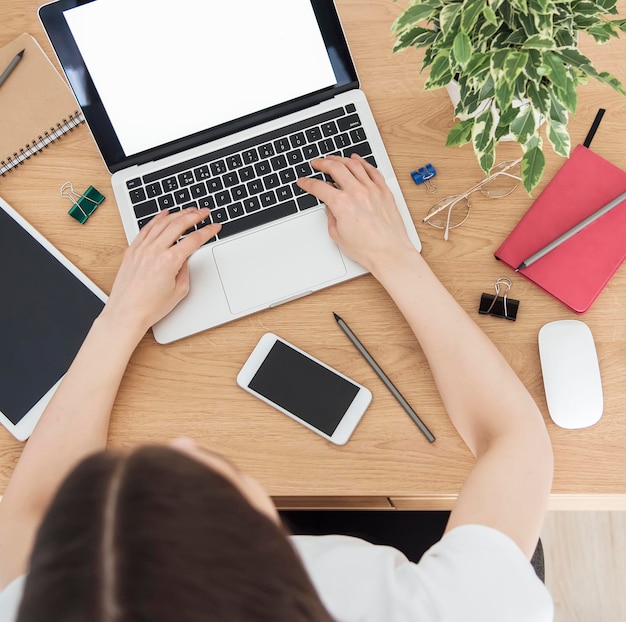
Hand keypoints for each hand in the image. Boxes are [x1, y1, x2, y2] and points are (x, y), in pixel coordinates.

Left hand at [102, 208, 220, 336]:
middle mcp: (154, 251)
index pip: (194, 240)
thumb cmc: (150, 307)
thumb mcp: (179, 291)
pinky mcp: (132, 251)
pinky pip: (146, 229)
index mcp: (169, 261)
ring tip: (188, 210)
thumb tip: (185, 258)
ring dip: (178, 214)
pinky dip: (156, 219)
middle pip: (178, 225)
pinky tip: (164, 214)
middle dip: (194, 216)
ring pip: (162, 223)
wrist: (126, 313)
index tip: (215, 226)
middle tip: (204, 212)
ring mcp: (141, 249)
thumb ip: (185, 270)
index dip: (207, 231)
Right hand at [296, 154, 414, 273]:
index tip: (303, 181)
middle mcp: (357, 193)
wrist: (390, 253)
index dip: (307, 183)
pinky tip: (357, 160)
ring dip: (340, 159)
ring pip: (354, 165)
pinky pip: (372, 170)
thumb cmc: (367, 249)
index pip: (319, 187)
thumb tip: (330, 207)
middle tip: (316, 163)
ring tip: (333, 158)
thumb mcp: (338, 235)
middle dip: (322, 163)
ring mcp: (372, 190)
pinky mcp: (384, 191)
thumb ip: (331, 217)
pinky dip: (362, 162)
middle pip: (335, 168)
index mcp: (342, 204)